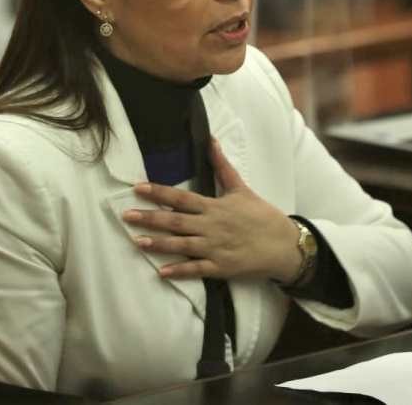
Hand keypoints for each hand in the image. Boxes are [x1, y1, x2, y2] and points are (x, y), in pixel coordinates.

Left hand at [122, 138, 302, 282]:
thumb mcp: (241, 188)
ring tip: (137, 241)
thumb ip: (222, 166)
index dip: (159, 192)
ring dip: (159, 244)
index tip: (138, 188)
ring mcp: (216, 248)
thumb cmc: (261, 215)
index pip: (182, 198)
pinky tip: (161, 272)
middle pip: (176, 221)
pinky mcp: (221, 267)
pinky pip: (197, 269)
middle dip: (150, 218)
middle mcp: (212, 226)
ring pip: (182, 245)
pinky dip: (180, 271)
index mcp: (215, 206)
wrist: (284, 244)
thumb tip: (211, 140)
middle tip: (127, 215)